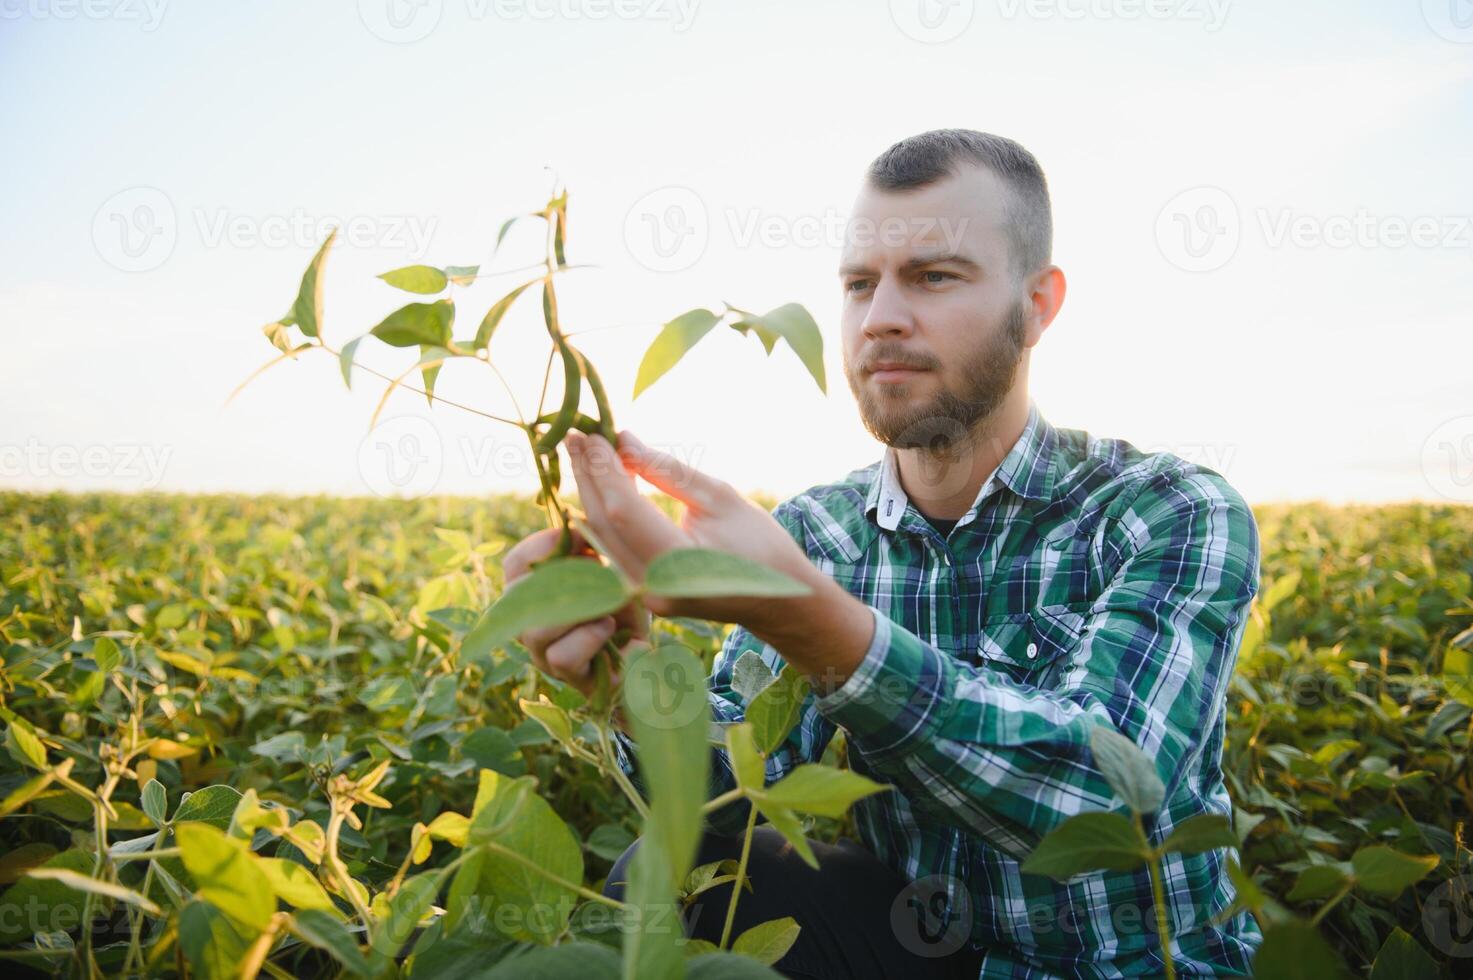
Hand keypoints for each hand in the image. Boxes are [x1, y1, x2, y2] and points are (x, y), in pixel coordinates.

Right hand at [501, 525, 650, 696]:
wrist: (649, 644)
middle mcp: (530, 625)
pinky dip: (590, 637)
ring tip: (607, 605)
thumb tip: (575, 525)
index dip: (541, 547)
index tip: (581, 537)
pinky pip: (562, 657)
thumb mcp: (608, 566)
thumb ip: (587, 544)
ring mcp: (545, 656)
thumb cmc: (623, 601)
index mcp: (534, 593)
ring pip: (535, 632)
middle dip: (560, 580)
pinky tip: (610, 628)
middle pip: (515, 599)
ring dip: (577, 612)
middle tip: (597, 571)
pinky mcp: (569, 679)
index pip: (514, 564)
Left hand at [563, 429, 824, 626]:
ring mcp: (643, 596)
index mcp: (678, 563)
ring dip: (591, 492)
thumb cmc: (759, 544)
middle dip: (588, 476)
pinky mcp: (640, 594)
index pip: (625, 511)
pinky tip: (600, 481)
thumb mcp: (720, 497)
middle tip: (575, 435)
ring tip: (582, 451)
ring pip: (602, 536)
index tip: (592, 433)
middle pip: (604, 524)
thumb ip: (669, 472)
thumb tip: (624, 441)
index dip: (604, 470)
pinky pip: (612, 547)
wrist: (778, 602)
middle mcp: (652, 586)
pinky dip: (604, 512)